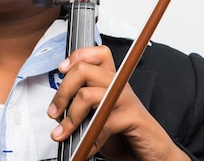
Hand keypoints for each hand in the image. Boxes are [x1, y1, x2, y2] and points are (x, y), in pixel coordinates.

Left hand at [47, 45, 189, 160]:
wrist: (149, 155)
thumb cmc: (123, 135)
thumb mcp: (97, 116)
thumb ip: (81, 106)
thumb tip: (57, 107)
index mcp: (110, 79)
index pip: (95, 53)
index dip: (76, 57)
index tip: (62, 70)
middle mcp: (118, 84)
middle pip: (83, 70)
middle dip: (62, 92)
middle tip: (54, 112)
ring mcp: (126, 99)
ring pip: (87, 95)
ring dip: (70, 117)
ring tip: (64, 133)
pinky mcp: (132, 117)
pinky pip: (102, 123)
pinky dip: (89, 139)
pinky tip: (87, 147)